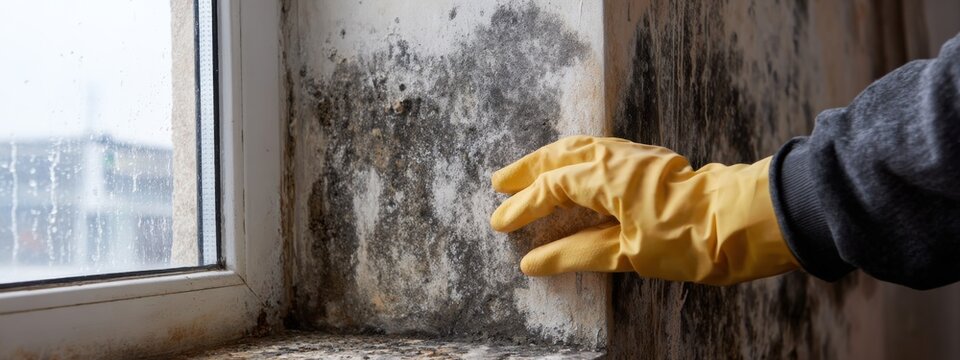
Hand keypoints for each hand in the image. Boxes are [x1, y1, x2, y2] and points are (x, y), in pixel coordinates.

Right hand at [490, 136, 797, 284]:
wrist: (743, 221)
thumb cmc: (690, 241)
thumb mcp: (629, 254)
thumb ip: (577, 253)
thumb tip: (534, 261)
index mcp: (607, 178)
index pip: (551, 188)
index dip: (523, 207)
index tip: (499, 223)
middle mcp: (616, 158)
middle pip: (560, 157)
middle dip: (527, 170)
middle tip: (500, 183)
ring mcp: (634, 156)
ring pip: (580, 147)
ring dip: (550, 159)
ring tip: (528, 171)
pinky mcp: (648, 162)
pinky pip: (600, 149)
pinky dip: (575, 156)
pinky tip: (575, 168)